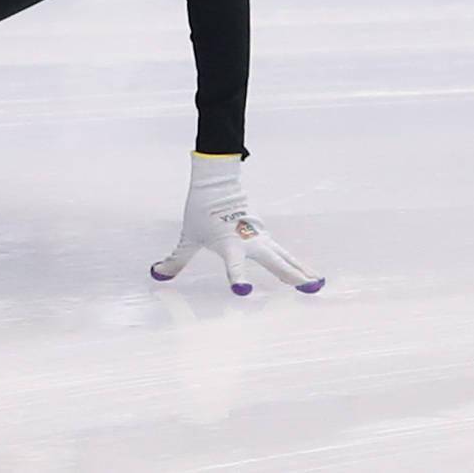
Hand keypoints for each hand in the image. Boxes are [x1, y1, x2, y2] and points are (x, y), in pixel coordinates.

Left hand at [150, 153, 323, 295]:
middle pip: (273, 261)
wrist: (216, 182)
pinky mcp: (264, 234)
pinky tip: (306, 274)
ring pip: (284, 257)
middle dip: (290, 275)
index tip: (243, 292)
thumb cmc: (201, 211)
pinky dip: (296, 263)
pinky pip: (283, 252)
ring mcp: (260, 237)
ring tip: (317, 284)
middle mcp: (249, 242)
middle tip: (309, 288)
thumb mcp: (188, 237)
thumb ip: (176, 259)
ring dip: (300, 270)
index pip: (233, 265)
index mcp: (229, 245)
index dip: (237, 278)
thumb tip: (156, 274)